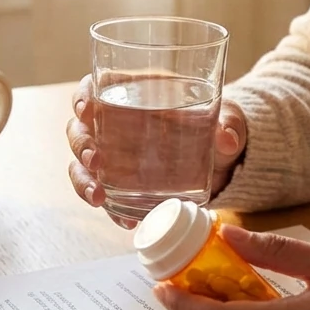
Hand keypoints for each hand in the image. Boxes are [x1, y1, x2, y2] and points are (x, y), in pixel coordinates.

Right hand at [67, 74, 247, 228]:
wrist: (222, 159)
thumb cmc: (216, 124)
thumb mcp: (227, 118)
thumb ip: (229, 124)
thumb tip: (228, 139)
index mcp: (133, 94)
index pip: (95, 88)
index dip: (83, 97)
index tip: (86, 109)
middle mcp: (114, 124)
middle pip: (80, 129)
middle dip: (81, 146)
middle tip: (96, 161)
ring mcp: (114, 156)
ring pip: (83, 165)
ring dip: (84, 181)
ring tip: (98, 197)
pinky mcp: (123, 184)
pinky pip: (106, 195)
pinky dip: (111, 209)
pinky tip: (125, 221)